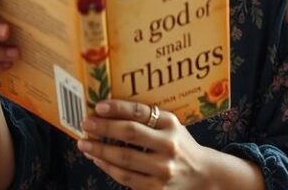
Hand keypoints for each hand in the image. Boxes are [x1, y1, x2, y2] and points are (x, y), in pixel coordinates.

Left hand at [77, 100, 210, 188]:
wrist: (203, 174)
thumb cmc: (179, 144)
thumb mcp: (171, 125)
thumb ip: (148, 118)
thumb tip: (109, 111)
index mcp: (171, 124)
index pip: (141, 112)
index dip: (118, 108)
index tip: (98, 106)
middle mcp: (169, 145)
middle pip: (130, 134)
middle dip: (103, 128)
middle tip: (86, 124)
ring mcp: (163, 169)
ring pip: (124, 159)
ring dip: (100, 150)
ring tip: (84, 143)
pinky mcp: (156, 189)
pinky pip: (125, 178)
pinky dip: (108, 167)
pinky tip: (98, 159)